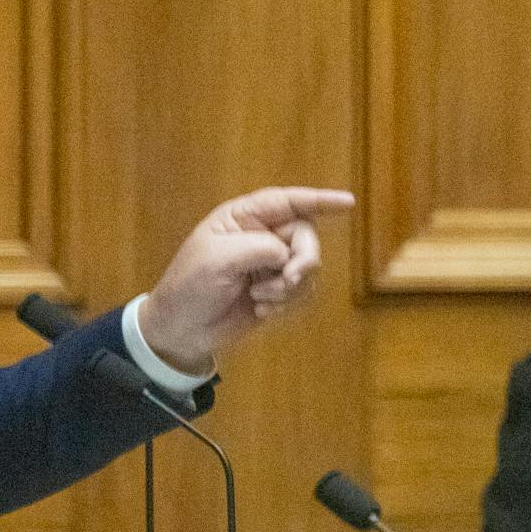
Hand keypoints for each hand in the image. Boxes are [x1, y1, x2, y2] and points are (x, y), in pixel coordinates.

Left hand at [136, 186, 356, 373]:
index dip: (320, 200)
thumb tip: (289, 255)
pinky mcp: (275, 292)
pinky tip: (262, 310)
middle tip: (288, 279)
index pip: (288, 202)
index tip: (349, 203)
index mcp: (243, 218)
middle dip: (303, 260)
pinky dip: (288, 303)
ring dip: (290, 287)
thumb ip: (259, 248)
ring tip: (259, 299)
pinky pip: (303, 292)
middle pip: (305, 237)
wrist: (181, 330)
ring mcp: (269, 265)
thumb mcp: (217, 260)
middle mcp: (261, 236)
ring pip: (308, 267)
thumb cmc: (189, 287)